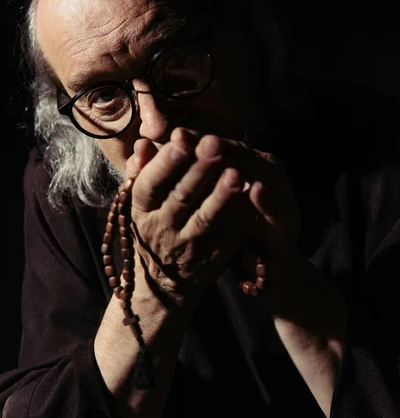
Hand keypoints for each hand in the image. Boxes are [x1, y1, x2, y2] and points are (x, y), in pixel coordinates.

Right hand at [125, 129, 257, 303]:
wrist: (164, 280)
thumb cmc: (155, 223)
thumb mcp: (142, 200)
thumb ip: (144, 170)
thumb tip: (144, 143)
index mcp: (141, 209)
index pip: (150, 183)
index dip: (166, 161)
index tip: (182, 137)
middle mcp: (161, 229)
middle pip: (181, 197)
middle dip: (199, 170)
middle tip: (215, 143)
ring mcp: (186, 246)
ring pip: (205, 219)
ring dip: (221, 196)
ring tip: (236, 173)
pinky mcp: (210, 260)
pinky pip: (227, 237)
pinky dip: (239, 217)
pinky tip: (252, 198)